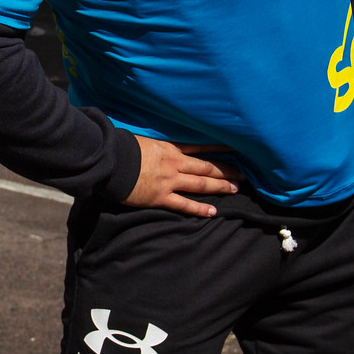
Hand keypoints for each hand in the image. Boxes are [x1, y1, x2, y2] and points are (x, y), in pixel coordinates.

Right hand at [124, 136, 242, 217]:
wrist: (110, 161)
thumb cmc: (123, 148)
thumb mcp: (145, 142)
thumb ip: (158, 148)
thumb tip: (162, 149)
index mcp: (171, 149)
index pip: (201, 148)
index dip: (219, 149)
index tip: (235, 150)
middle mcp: (175, 164)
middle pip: (207, 167)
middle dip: (226, 171)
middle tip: (243, 175)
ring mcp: (169, 181)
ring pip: (201, 184)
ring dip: (220, 187)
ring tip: (235, 189)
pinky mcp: (160, 197)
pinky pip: (184, 204)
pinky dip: (199, 208)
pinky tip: (213, 211)